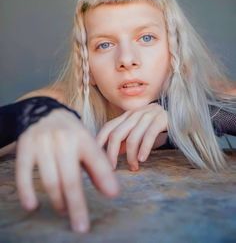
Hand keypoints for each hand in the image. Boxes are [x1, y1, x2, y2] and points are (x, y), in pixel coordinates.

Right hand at [15, 108, 118, 232]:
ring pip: (50, 180)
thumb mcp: (87, 143)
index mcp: (82, 137)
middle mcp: (64, 139)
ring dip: (58, 200)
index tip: (113, 196)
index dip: (104, 179)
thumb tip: (112, 193)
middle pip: (71, 178)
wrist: (44, 110)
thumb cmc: (70, 133)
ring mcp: (43, 143)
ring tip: (64, 210)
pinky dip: (27, 191)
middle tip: (81, 225)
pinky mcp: (26, 147)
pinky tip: (33, 205)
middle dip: (77, 205)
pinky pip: (24, 173)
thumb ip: (99, 167)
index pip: (96, 161)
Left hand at [96, 103, 167, 170]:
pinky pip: (149, 135)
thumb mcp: (139, 132)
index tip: (95, 157)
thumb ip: (125, 140)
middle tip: (111, 169)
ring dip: (131, 155)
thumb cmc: (157, 126)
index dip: (99, 141)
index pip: (108, 127)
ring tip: (133, 167)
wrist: (182, 114)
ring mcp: (148, 115)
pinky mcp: (161, 119)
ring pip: (132, 137)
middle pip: (116, 133)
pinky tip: (142, 159)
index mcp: (127, 116)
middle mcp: (135, 114)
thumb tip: (111, 154)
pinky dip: (144, 149)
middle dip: (111, 153)